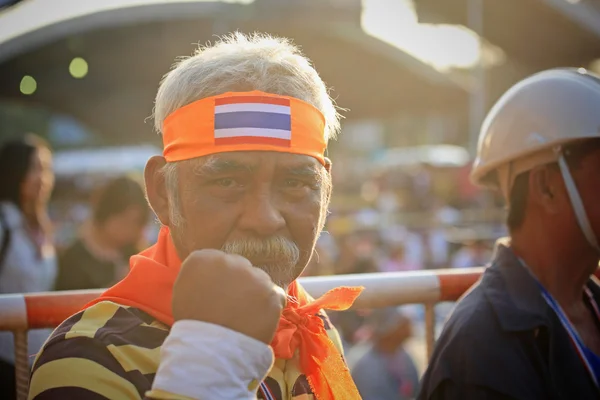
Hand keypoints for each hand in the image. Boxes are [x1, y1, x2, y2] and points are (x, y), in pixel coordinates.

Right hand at [172, 249, 286, 343]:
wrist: (210, 350)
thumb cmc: (193, 324)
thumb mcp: (183, 291)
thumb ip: (199, 274)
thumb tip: (212, 272)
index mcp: (203, 259)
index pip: (217, 259)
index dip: (219, 278)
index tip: (217, 294)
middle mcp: (229, 260)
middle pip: (240, 266)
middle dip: (239, 282)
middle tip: (232, 306)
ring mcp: (253, 275)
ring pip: (259, 279)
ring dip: (255, 293)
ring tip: (245, 316)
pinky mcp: (271, 292)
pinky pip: (276, 294)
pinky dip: (270, 306)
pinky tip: (258, 319)